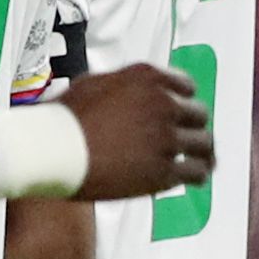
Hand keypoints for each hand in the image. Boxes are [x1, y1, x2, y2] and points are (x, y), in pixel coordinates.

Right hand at [61, 61, 213, 201]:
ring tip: (201, 162)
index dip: (185, 100)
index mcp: (147, 79)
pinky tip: (194, 179)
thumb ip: (123, 85)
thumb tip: (128, 91)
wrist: (55, 150)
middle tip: (191, 138)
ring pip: (204, 145)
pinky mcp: (163, 171)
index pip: (187, 86)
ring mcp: (166, 138)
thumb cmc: (64, 118)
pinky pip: (194, 172)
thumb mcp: (94, 84)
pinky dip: (196, 175)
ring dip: (202, 153)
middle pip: (200, 115)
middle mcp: (163, 104)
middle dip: (195, 127)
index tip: (182, 111)